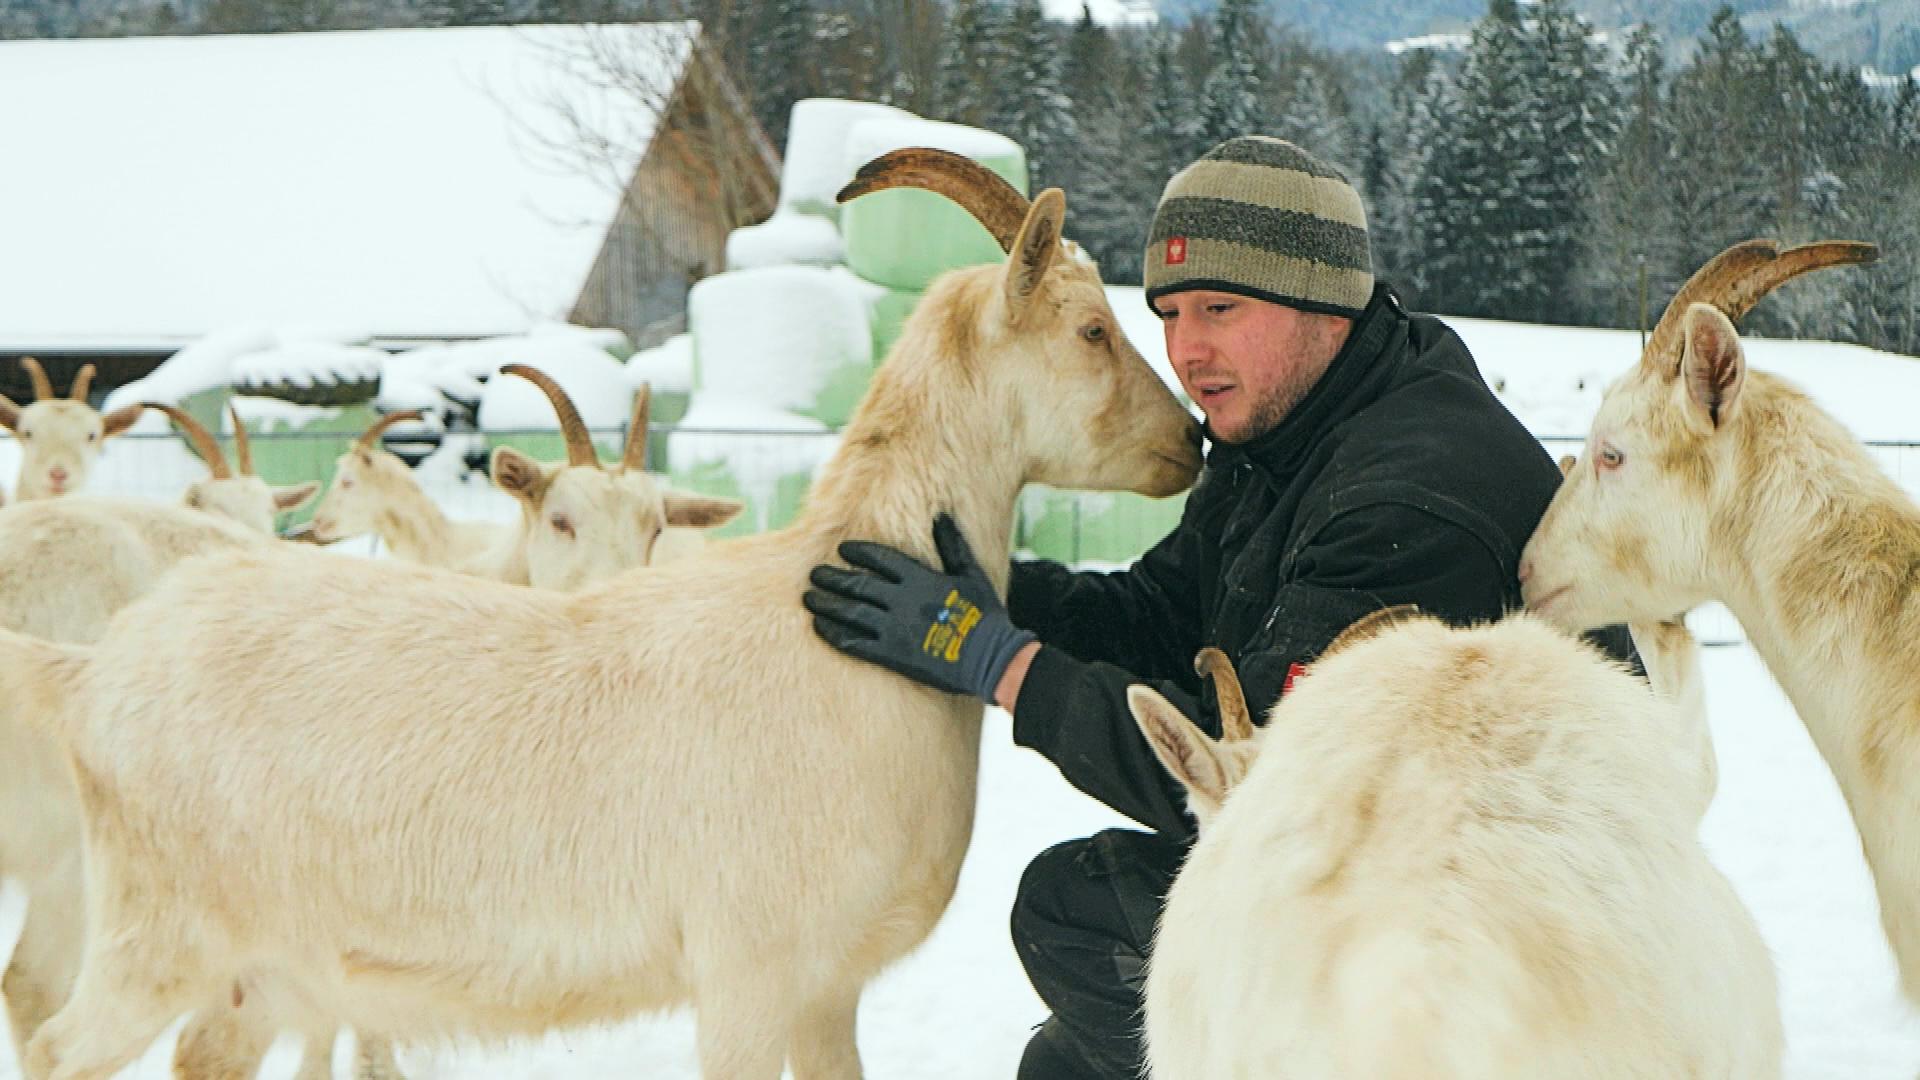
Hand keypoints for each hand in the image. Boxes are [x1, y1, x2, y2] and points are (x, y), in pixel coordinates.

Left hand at [805, 513, 1035, 701]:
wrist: (991, 659)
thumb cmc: (984, 615)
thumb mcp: (971, 574)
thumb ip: (952, 545)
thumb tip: (941, 516)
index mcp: (921, 578)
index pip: (881, 558)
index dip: (859, 552)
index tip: (843, 549)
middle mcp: (902, 600)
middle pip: (858, 584)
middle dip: (833, 577)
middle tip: (815, 573)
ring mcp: (895, 628)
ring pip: (850, 612)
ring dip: (826, 603)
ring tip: (809, 597)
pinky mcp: (892, 655)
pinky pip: (855, 642)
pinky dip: (834, 634)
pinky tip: (819, 627)